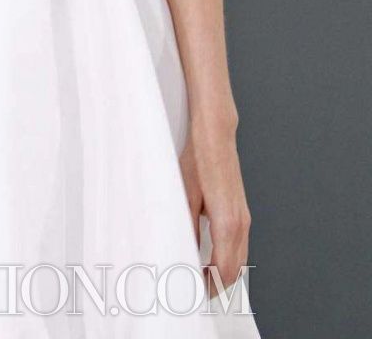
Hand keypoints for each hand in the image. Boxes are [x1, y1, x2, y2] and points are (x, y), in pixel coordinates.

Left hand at [179, 126, 251, 299]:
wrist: (216, 137)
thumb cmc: (199, 162)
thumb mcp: (185, 196)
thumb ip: (188, 228)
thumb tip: (185, 253)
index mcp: (227, 223)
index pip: (223, 270)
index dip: (210, 286)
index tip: (193, 291)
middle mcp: (241, 224)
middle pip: (235, 271)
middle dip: (218, 286)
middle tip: (194, 289)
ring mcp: (244, 219)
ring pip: (240, 260)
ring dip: (224, 274)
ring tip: (200, 277)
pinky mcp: (243, 213)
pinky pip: (240, 246)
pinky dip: (229, 260)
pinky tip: (211, 259)